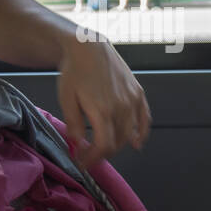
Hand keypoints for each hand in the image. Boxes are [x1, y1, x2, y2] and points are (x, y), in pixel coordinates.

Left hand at [57, 35, 151, 169]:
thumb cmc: (75, 71)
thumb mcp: (66, 98)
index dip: (94, 159)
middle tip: (90, 156)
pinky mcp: (138, 94)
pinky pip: (145, 119)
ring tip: (106, 148)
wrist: (89, 47)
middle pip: (118, 143)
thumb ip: (74, 124)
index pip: (104, 146)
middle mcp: (121, 108)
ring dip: (118, 145)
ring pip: (130, 134)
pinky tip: (138, 142)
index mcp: (102, 111)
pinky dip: (143, 133)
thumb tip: (78, 143)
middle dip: (103, 154)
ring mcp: (132, 101)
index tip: (84, 163)